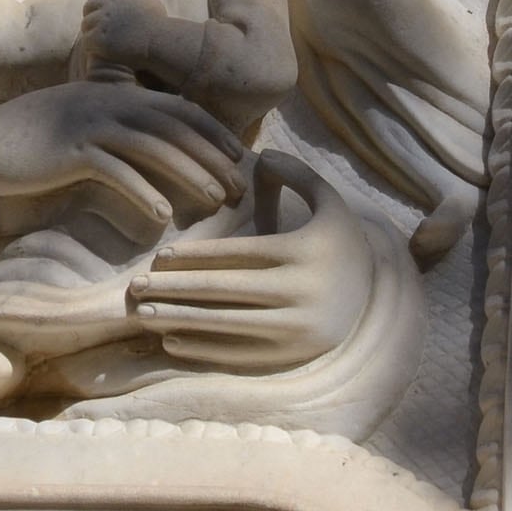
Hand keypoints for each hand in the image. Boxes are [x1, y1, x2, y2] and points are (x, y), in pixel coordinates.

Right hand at [0, 84, 243, 244]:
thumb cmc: (29, 141)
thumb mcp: (77, 121)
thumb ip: (114, 125)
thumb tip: (153, 145)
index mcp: (112, 91)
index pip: (177, 105)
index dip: (212, 131)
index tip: (237, 158)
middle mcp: (105, 100)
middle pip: (175, 124)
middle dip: (212, 154)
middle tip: (239, 185)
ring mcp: (87, 122)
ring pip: (154, 146)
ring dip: (191, 173)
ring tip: (217, 199)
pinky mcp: (68, 150)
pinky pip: (116, 171)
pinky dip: (144, 192)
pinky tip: (164, 215)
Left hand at [80, 0, 166, 68]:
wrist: (159, 41)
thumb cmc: (158, 22)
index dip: (99, 5)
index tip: (103, 15)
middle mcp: (107, 2)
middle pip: (88, 7)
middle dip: (92, 17)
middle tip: (98, 28)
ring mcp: (101, 19)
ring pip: (86, 24)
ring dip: (91, 32)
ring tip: (98, 41)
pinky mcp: (98, 37)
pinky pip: (87, 41)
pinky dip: (92, 46)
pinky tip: (98, 51)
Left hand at [125, 152, 380, 369]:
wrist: (376, 294)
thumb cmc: (339, 239)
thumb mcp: (327, 199)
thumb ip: (294, 173)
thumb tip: (261, 154)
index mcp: (303, 251)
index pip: (236, 255)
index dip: (194, 257)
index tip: (159, 259)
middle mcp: (300, 292)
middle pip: (224, 292)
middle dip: (174, 291)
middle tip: (135, 289)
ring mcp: (297, 329)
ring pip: (227, 326)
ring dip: (180, 321)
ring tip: (143, 316)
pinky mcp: (294, 356)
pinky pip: (241, 354)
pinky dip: (204, 350)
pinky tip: (172, 341)